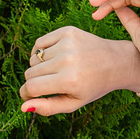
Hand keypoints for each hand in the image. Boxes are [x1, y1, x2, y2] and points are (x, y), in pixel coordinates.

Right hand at [18, 27, 139, 115]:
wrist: (116, 63)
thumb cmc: (93, 86)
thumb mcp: (74, 102)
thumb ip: (49, 107)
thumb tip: (23, 107)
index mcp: (70, 81)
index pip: (31, 87)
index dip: (26, 93)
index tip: (29, 96)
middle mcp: (67, 60)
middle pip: (30, 72)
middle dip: (35, 81)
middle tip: (52, 83)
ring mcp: (67, 43)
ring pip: (34, 58)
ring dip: (41, 66)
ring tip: (59, 70)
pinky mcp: (67, 31)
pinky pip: (39, 43)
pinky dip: (43, 51)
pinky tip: (56, 57)